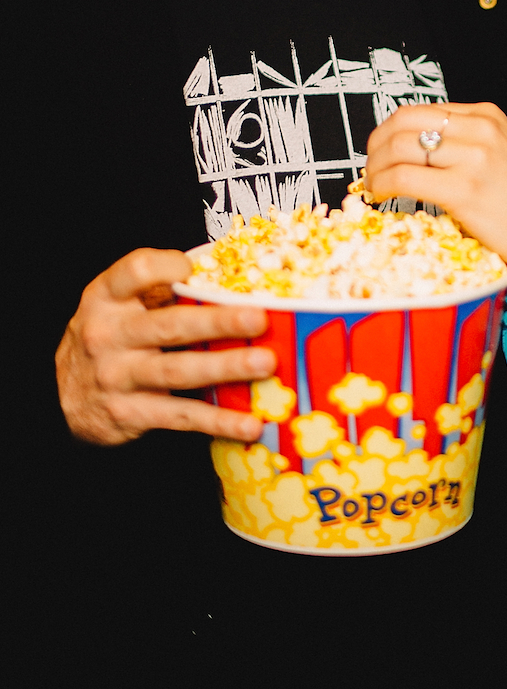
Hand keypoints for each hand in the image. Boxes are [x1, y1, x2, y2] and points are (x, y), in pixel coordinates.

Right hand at [55, 248, 275, 445]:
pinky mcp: (130, 414)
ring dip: (225, 367)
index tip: (197, 268)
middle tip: (259, 318)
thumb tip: (227, 275)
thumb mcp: (116, 304)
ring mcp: (117, 376)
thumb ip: (158, 288)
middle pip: (169, 325)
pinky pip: (181, 415)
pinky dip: (218, 420)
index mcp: (107, 297)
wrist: (59, 398)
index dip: (168, 266)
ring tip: (265, 363)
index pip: (136, 271)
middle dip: (218, 321)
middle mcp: (109, 334)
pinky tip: (250, 422)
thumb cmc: (108, 338)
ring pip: (178, 370)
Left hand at [364, 101, 506, 274]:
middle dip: (376, 146)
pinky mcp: (465, 190)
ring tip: (373, 187)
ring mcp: (474, 157)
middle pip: (403, 122)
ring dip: (375, 168)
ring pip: (398, 148)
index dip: (389, 132)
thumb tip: (414, 150)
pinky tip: (380, 197)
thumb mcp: (505, 155)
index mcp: (489, 115)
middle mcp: (481, 129)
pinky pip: (403, 178)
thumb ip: (467, 143)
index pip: (419, 111)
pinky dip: (381, 185)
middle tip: (370, 170)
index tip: (380, 154)